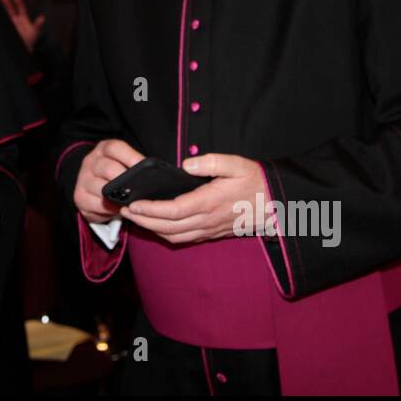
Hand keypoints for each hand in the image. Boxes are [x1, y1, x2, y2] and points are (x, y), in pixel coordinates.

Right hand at [0, 0, 44, 50]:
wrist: (24, 49)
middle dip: (6, 4)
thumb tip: (43, 18)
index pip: (21, 8)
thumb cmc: (30, 39)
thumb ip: (38, 25)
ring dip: (0, 11)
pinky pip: (0, 24)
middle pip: (10, 10)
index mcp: (23, 18)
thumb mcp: (35, 31)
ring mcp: (10, 25)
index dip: (19, 2)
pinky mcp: (5, 31)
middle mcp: (15, 21)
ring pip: (4, 16)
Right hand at [74, 139, 143, 223]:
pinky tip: (119, 209)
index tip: (146, 169)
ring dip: (118, 196)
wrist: (89, 186)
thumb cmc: (113, 174)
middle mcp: (91, 161)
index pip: (116, 148)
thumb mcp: (122, 163)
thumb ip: (135, 166)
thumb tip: (157, 174)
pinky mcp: (79, 196)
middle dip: (126, 180)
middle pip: (108, 168)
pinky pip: (96, 204)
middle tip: (140, 189)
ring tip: (132, 201)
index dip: (132, 157)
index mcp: (104, 149)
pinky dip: (110, 208)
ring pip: (102, 187)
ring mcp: (83, 178)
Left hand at [119, 153, 265, 244]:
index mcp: (210, 202)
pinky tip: (156, 224)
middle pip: (168, 227)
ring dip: (151, 229)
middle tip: (124, 210)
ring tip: (134, 217)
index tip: (132, 204)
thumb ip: (211, 162)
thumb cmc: (256, 182)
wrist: (277, 205)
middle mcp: (207, 220)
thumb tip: (186, 164)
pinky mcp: (211, 234)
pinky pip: (183, 239)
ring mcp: (209, 230)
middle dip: (143, 221)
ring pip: (174, 236)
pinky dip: (165, 234)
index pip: (173, 210)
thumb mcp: (237, 164)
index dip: (150, 209)